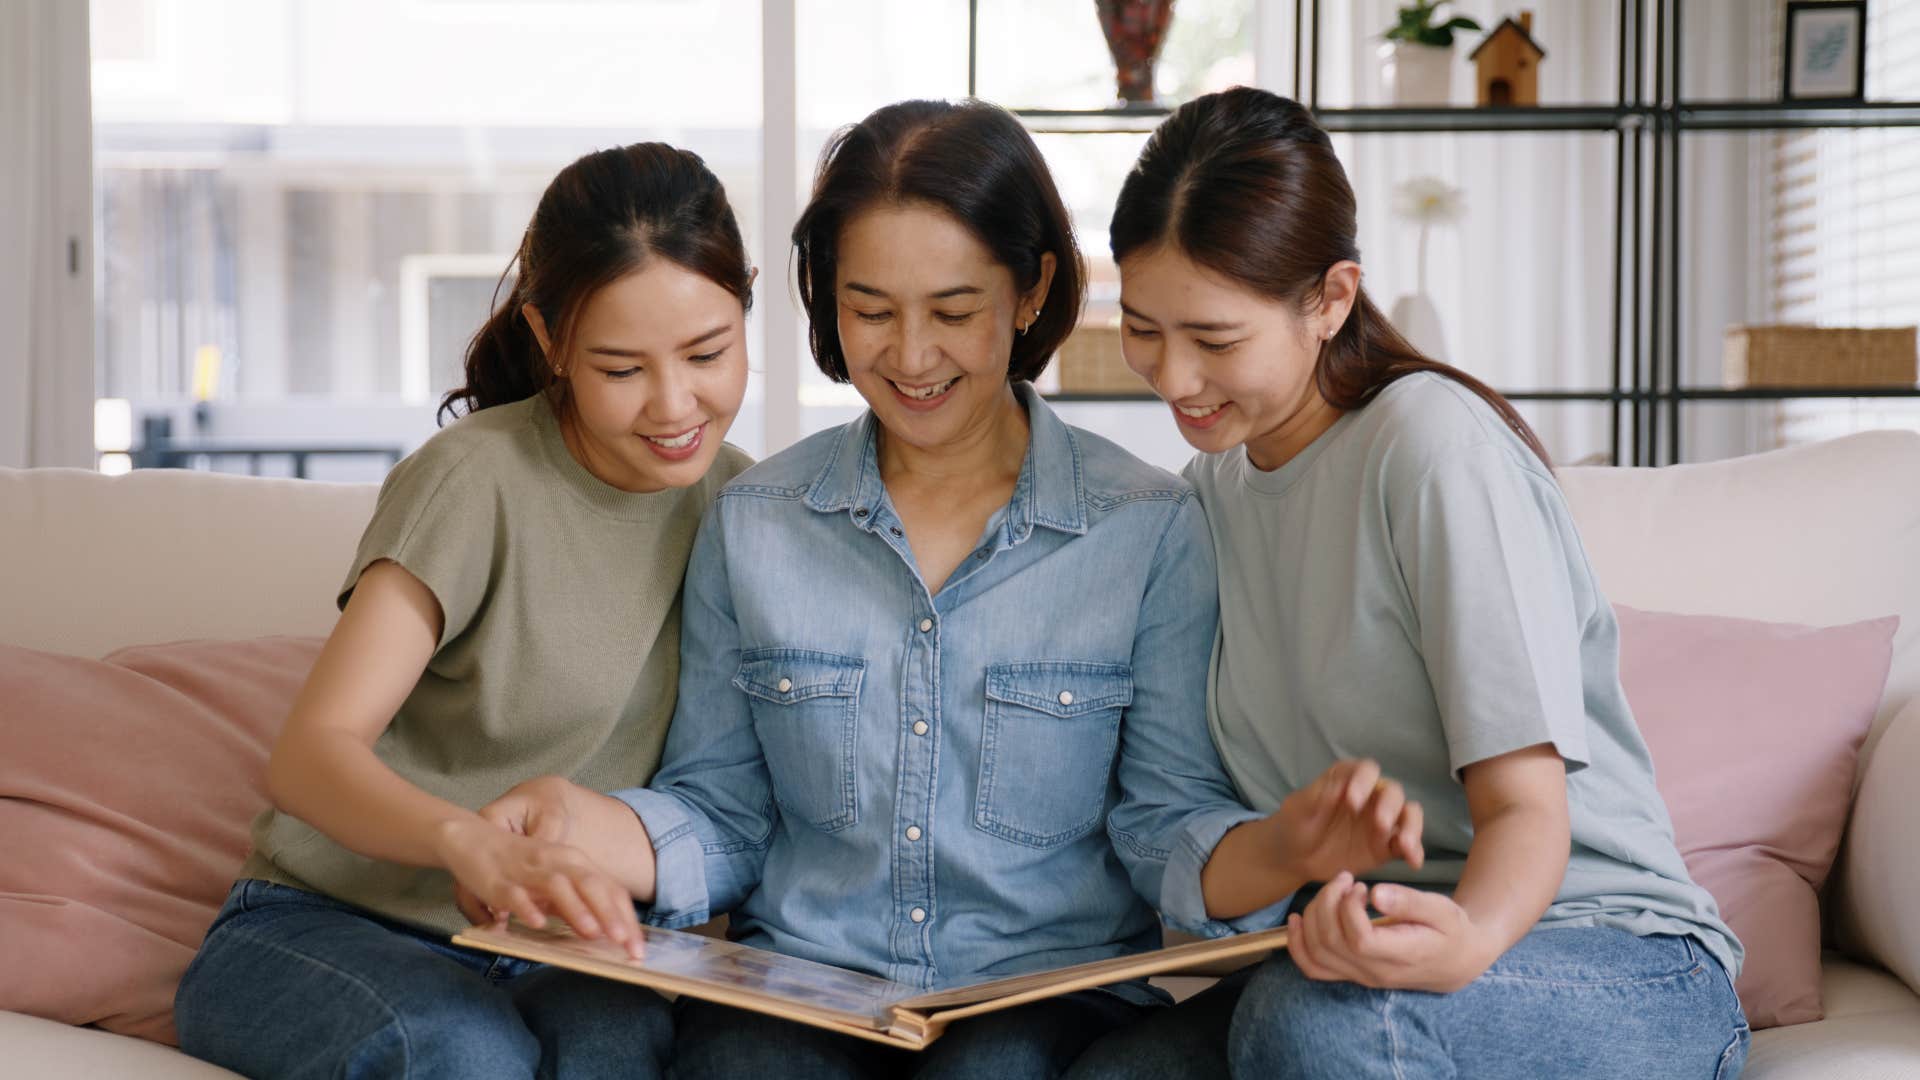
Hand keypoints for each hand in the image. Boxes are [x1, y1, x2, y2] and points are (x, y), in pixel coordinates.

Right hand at [437, 813, 643, 959]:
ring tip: (592, 933)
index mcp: (573, 862)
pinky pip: (514, 894)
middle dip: (610, 915)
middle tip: (626, 944)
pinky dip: (526, 908)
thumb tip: (601, 933)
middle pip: (591, 885)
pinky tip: (537, 923)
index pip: (608, 888)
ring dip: (576, 910)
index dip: (626, 917)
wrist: (471, 838)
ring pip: (558, 887)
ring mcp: (527, 870)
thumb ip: (575, 902)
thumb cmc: (518, 863)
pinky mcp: (498, 880)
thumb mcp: (554, 880)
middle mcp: (555, 862)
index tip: (638, 947)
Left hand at [1273, 759, 1424, 883]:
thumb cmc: (1294, 824)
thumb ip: (1320, 794)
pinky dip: (1414, 851)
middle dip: (1389, 806)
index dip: (1364, 782)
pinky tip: (1414, 863)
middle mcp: (1371, 796)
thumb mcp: (1299, 808)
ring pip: (1408, 815)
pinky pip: (1407, 844)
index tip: (1351, 802)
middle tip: (1379, 824)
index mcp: (1349, 780)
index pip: (1366, 770)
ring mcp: (1382, 821)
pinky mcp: (1387, 846)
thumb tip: (1344, 784)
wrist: (1294, 858)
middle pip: (1393, 792)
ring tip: (1404, 845)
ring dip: (1411, 827)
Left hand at [1285, 872, 1497, 992]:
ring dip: (1312, 916)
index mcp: (1400, 956)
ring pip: (1317, 954)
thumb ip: (1410, 901)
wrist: (1454, 961)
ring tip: (1332, 891)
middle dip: (1328, 902)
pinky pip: (1314, 968)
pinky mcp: (1350, 974)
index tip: (1360, 886)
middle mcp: (1375, 972)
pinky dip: (1297, 945)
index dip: (1349, 909)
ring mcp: (1360, 976)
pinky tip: (1295, 920)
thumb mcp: (1441, 909)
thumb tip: (1377, 894)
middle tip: (1344, 879)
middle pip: (1331, 943)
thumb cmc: (1450, 930)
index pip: (1359, 940)